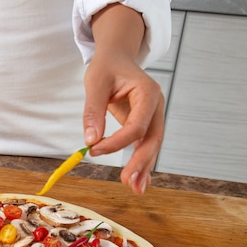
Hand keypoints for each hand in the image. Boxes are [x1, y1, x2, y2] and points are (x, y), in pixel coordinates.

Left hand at [84, 54, 163, 194]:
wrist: (117, 58)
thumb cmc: (107, 67)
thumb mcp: (95, 83)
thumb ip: (93, 111)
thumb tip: (91, 140)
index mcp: (148, 92)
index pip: (136, 125)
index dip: (117, 142)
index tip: (95, 150)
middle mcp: (156, 105)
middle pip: (152, 139)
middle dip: (141, 162)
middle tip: (128, 182)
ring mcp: (154, 115)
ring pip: (152, 145)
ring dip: (144, 167)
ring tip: (136, 189)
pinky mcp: (147, 123)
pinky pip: (146, 144)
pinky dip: (142, 162)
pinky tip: (139, 180)